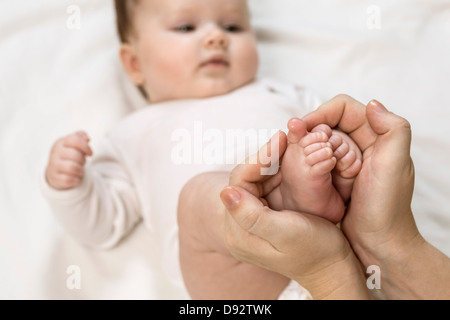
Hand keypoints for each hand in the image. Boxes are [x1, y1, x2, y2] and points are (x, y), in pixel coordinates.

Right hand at [45, 131, 92, 189]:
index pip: (75, 140)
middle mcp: (55, 152)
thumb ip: (80, 138)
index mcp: (61, 142)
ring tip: (80, 170)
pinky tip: (75, 178)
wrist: (55, 171)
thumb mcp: (73, 145)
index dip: (86, 147)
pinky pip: (69, 179)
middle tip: (82, 163)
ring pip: (73, 168)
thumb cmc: (69, 155)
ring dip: (81, 171)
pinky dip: (76, 180)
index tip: (90, 154)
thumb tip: (87, 138)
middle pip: (76, 155)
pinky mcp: (54, 177)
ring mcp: (53, 165)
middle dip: (83, 160)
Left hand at [222, 131, 368, 298]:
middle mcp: (240, 227)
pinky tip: (293, 161)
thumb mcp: (285, 233)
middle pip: (246, 180)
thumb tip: (225, 192)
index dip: (258, 158)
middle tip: (287, 138)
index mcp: (239, 232)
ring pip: (257, 181)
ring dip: (273, 162)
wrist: (333, 268)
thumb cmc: (315, 251)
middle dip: (266, 157)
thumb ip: (252, 215)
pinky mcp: (266, 218)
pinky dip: (280, 172)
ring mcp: (252, 222)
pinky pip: (267, 187)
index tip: (280, 138)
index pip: (239, 183)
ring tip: (291, 145)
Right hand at [302, 96, 417, 267]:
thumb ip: (393, 130)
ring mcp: (346, 160)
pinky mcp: (334, 175)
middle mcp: (361, 143)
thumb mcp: (396, 165)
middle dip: (314, 132)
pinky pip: (316, 158)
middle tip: (302, 145)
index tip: (304, 126)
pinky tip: (301, 168)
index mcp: (377, 135)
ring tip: (302, 159)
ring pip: (319, 140)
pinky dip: (307, 160)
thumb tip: (373, 104)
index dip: (322, 112)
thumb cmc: (387, 206)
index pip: (344, 108)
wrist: (377, 242)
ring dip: (309, 147)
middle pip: (328, 122)